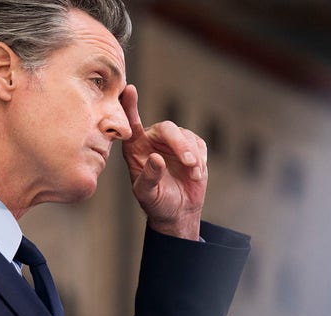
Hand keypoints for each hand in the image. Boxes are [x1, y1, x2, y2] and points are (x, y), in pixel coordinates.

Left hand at [120, 85, 207, 240]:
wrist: (178, 211)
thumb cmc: (156, 202)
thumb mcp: (147, 194)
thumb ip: (148, 177)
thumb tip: (156, 158)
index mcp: (135, 148)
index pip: (131, 124)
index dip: (130, 106)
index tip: (130, 89)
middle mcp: (153, 141)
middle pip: (167, 128)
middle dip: (179, 144)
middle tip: (188, 162)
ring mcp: (173, 142)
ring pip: (185, 136)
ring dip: (192, 155)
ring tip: (193, 174)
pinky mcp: (192, 147)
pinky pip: (198, 145)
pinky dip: (200, 159)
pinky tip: (196, 174)